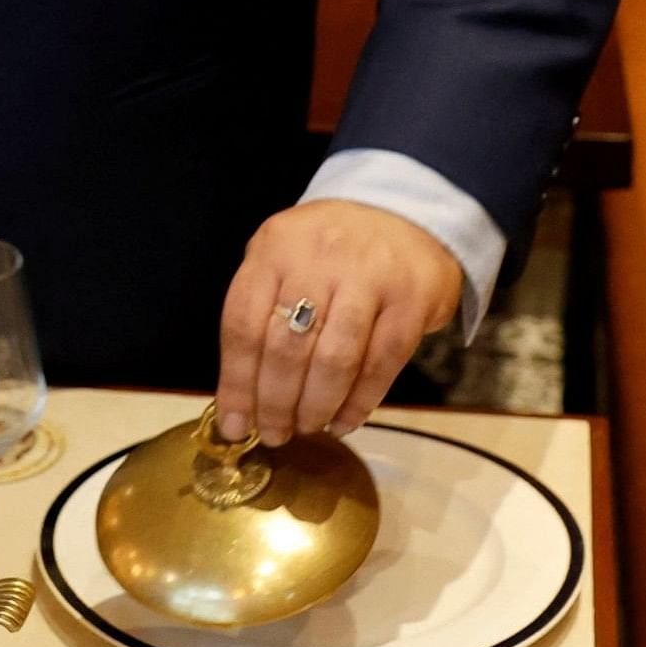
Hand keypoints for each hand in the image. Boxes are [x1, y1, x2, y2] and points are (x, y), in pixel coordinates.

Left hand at [214, 199, 463, 446]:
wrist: (406, 212)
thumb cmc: (331, 250)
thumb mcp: (284, 259)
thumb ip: (260, 316)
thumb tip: (240, 401)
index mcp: (276, 247)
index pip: (243, 324)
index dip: (237, 383)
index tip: (234, 424)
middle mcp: (319, 257)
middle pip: (286, 346)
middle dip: (275, 403)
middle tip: (274, 434)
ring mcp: (369, 277)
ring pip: (334, 360)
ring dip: (315, 407)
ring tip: (306, 428)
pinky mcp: (411, 299)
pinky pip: (380, 364)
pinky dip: (359, 402)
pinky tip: (344, 421)